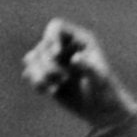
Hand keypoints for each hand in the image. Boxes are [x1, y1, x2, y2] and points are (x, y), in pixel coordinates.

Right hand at [21, 18, 136, 127]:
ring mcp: (54, 61)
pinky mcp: (46, 76)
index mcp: (80, 40)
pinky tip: (49, 92)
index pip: (56, 27)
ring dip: (38, 74)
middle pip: (42, 46)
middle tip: (64, 79)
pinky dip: (36, 82)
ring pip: (31, 58)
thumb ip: (89, 67)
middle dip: (49, 64)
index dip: (51, 38)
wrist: (102, 110)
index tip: (56, 55)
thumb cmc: (106, 91)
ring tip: (53, 87)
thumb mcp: (100, 79)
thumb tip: (75, 58)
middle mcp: (64, 47)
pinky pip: (29, 73)